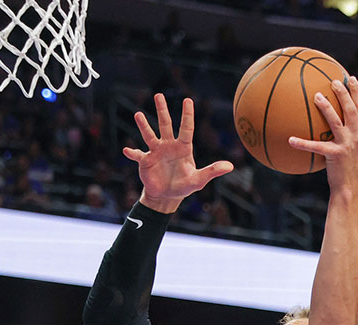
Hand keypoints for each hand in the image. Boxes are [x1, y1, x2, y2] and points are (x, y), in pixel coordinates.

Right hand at [125, 94, 231, 212]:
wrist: (166, 196)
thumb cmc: (183, 186)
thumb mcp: (199, 180)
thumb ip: (212, 171)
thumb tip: (230, 166)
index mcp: (182, 147)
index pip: (186, 128)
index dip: (187, 115)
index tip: (187, 100)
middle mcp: (168, 145)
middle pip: (165, 124)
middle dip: (162, 110)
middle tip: (158, 95)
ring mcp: (156, 152)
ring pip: (149, 135)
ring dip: (144, 125)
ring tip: (138, 114)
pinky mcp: (145, 161)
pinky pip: (137, 155)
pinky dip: (132, 153)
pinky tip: (127, 150)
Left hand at [287, 77, 357, 194]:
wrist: (351, 188)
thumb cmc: (350, 169)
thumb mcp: (356, 150)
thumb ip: (350, 136)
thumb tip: (336, 123)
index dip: (357, 92)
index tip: (351, 78)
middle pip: (351, 109)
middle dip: (343, 93)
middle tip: (333, 81)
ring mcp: (348, 145)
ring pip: (336, 121)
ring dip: (326, 107)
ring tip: (316, 96)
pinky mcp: (336, 155)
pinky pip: (316, 146)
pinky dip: (302, 143)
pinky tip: (290, 139)